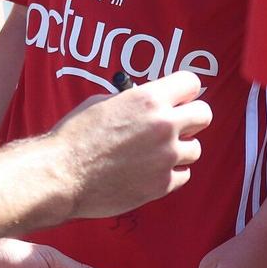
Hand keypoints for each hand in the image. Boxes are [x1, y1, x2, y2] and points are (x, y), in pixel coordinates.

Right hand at [52, 70, 210, 220]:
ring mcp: (166, 157)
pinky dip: (170, 173)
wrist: (62, 174)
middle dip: (191, 118)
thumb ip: (132, 101)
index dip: (184, 91)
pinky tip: (151, 171)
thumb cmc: (75, 136)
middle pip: (204, 115)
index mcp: (149, 99)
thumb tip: (146, 103)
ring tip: (156, 153)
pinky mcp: (162, 184)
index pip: (192, 83)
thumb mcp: (102, 102)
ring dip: (180, 149)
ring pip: (196, 149)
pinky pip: (183, 175)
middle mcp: (164, 125)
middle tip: (176, 125)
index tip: (178, 99)